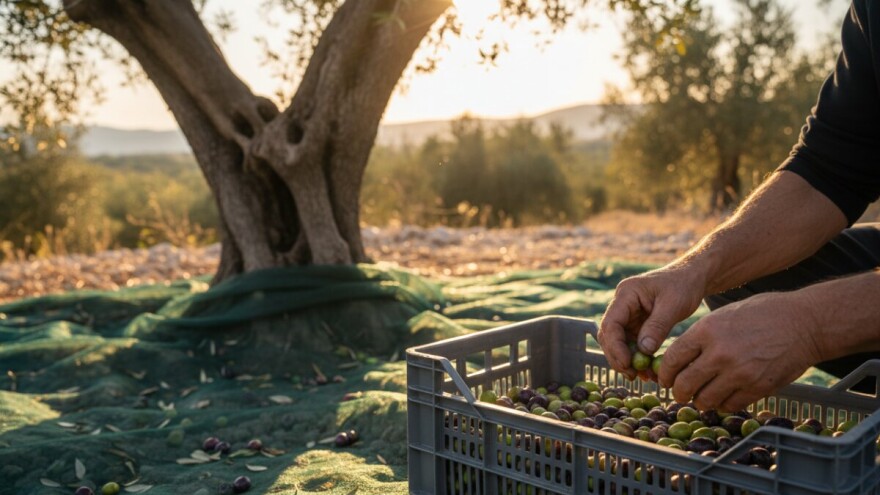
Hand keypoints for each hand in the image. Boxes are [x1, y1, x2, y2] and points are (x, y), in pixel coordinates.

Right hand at [598, 263, 707, 378]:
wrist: (692, 277)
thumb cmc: (683, 285)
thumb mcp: (673, 304)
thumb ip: (657, 326)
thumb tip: (644, 350)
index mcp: (626, 294)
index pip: (611, 322)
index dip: (615, 346)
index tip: (627, 364)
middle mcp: (622, 304)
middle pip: (609, 335)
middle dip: (618, 357)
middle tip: (632, 375)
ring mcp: (628, 315)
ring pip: (618, 342)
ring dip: (627, 360)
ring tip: (642, 377)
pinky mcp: (636, 324)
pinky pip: (631, 344)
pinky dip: (637, 358)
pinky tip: (648, 371)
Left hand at [657, 291, 821, 411]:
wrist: (804, 323)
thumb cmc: (763, 314)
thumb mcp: (724, 315)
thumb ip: (701, 337)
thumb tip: (678, 358)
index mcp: (707, 331)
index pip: (673, 359)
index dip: (665, 373)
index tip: (665, 379)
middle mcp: (720, 354)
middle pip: (685, 384)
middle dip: (679, 392)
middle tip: (680, 393)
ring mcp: (739, 374)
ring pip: (705, 400)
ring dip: (701, 401)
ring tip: (702, 396)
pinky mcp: (757, 388)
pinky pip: (730, 406)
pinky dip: (724, 404)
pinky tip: (725, 396)